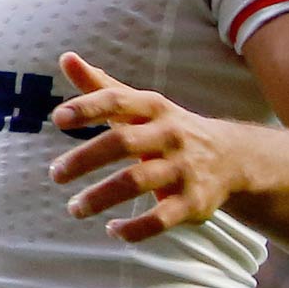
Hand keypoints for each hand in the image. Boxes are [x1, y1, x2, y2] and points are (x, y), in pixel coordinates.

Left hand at [51, 52, 248, 241]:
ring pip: (137, 182)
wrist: (233, 157)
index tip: (57, 119)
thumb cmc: (167, 127)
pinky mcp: (194, 202)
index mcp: (153, 108)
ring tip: (74, 208)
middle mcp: (170, 135)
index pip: (117, 101)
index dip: (88, 107)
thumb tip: (66, 57)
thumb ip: (100, 86)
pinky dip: (136, 228)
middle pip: (122, 142)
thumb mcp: (139, 104)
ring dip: (101, 196)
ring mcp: (183, 169)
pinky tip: (113, 230)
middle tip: (55, 174)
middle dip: (85, 159)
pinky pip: (162, 218)